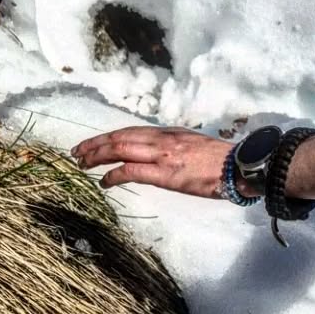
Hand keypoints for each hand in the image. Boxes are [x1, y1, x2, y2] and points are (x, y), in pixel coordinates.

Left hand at [71, 127, 236, 198]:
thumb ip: (173, 146)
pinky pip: (131, 171)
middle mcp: (161, 139)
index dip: (107, 137)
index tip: (91, 144)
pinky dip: (114, 175)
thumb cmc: (220, 160)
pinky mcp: (165, 173)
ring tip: (82, 164)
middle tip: (76, 153)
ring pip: (120, 149)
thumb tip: (157, 154)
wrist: (238, 166)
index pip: (129, 131)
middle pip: (119, 137)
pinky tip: (104, 182)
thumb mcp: (192, 145)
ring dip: (97, 157)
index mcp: (168, 133)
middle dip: (94, 144)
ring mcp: (162, 155)